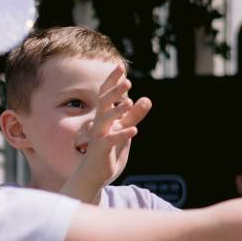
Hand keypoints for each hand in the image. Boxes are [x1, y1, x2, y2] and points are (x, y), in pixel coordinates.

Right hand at [62, 64, 151, 197]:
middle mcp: (99, 123)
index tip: (120, 66)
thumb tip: (147, 99)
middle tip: (127, 81)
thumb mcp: (124, 130)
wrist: (94, 174)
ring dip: (117, 111)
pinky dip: (122, 135)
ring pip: (104, 120)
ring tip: (129, 102)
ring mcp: (98, 136)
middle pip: (103, 102)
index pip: (106, 94)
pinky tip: (134, 130)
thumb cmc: (108, 150)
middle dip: (114, 91)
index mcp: (104, 116)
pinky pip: (111, 140)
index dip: (113, 80)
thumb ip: (134, 115)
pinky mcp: (100, 149)